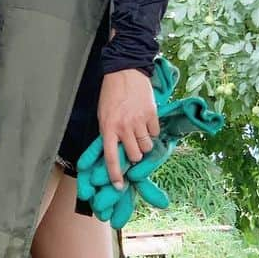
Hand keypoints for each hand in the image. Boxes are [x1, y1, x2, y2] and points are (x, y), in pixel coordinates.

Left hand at [97, 68, 159, 190]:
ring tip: (140, 131)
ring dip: (145, 143)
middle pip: (136, 155)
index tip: (119, 186)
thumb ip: (109, 134)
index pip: (112, 158)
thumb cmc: (111, 94)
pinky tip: (146, 120)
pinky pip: (155, 133)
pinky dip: (152, 130)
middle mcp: (124, 127)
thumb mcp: (103, 115)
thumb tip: (115, 153)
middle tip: (133, 146)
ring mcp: (139, 121)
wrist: (125, 71)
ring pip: (147, 146)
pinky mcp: (152, 114)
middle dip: (136, 154)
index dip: (115, 175)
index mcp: (108, 128)